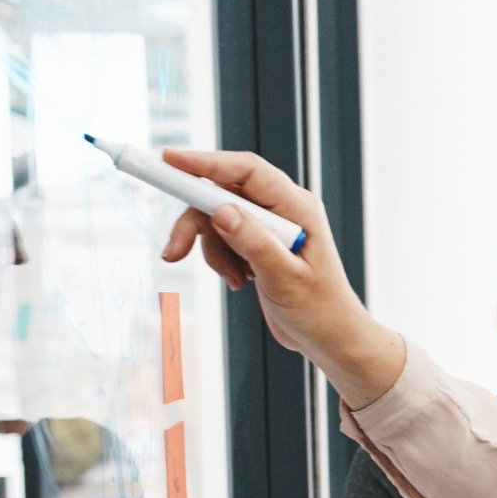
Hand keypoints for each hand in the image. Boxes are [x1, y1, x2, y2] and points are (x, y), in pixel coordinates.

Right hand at [159, 149, 403, 408]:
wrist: (328, 337)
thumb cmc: (318, 309)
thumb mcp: (284, 278)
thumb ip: (254, 243)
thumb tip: (221, 211)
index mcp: (297, 207)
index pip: (246, 171)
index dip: (205, 162)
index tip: (168, 160)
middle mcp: (282, 208)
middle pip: (222, 193)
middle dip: (196, 222)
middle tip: (175, 251)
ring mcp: (269, 224)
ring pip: (217, 218)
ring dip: (212, 250)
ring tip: (233, 279)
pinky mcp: (257, 242)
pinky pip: (222, 237)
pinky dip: (220, 259)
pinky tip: (239, 281)